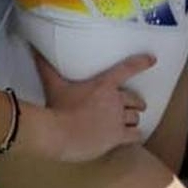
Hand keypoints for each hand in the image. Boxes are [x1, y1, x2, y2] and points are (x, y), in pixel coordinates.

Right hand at [27, 50, 153, 162]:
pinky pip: (134, 135)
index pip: (128, 69)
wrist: (57, 133)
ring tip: (130, 123)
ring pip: (135, 117)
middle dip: (136, 103)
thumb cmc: (55, 108)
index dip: (141, 63)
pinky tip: (133, 138)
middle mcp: (116, 100)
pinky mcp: (117, 136)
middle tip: (135, 106)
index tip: (153, 60)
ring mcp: (118, 119)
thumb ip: (47, 67)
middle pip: (134, 99)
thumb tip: (34, 49)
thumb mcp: (54, 85)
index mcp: (104, 85)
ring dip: (133, 120)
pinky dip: (135, 136)